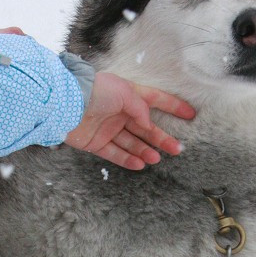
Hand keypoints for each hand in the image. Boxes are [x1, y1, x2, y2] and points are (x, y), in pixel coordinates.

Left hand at [64, 72, 195, 169]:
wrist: (64, 104)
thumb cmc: (95, 92)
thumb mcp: (123, 92)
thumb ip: (140, 108)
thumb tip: (149, 124)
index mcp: (127, 95)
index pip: (155, 100)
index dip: (173, 107)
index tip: (190, 114)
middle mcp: (119, 112)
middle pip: (145, 128)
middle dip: (162, 138)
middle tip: (177, 149)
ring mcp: (107, 128)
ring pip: (132, 143)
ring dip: (145, 151)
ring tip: (156, 159)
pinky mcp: (95, 143)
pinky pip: (115, 154)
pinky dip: (127, 160)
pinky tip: (140, 164)